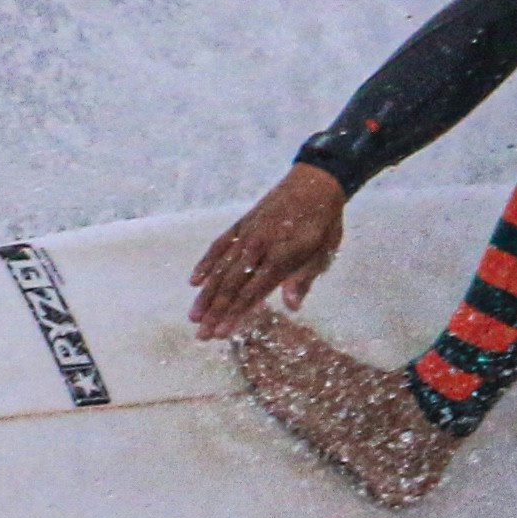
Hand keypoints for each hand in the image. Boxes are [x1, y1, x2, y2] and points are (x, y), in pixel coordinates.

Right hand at [189, 163, 347, 337]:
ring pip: (221, 268)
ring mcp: (248, 234)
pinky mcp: (242, 223)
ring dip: (206, 294)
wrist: (316, 181)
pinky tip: (194, 280)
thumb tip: (291, 307)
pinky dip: (206, 263)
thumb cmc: (323, 223)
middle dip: (215, 313)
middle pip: (232, 285)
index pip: (253, 292)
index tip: (222, 333)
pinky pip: (219, 245)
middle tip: (202, 335)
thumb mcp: (323, 254)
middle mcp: (259, 246)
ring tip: (193, 316)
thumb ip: (303, 281)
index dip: (236, 314)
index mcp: (282, 257)